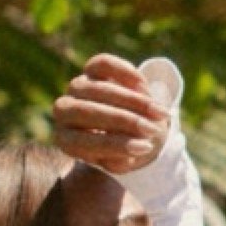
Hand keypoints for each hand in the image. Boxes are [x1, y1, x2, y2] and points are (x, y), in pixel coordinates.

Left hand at [51, 54, 168, 176]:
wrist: (124, 127)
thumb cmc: (122, 148)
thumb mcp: (121, 160)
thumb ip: (120, 161)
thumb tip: (125, 158)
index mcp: (65, 140)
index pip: (84, 141)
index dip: (116, 145)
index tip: (144, 148)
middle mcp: (64, 111)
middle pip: (89, 112)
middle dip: (125, 121)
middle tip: (152, 130)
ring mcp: (76, 87)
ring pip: (100, 89)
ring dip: (135, 102)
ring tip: (161, 114)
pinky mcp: (90, 69)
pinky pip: (103, 64)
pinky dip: (125, 72)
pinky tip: (145, 86)